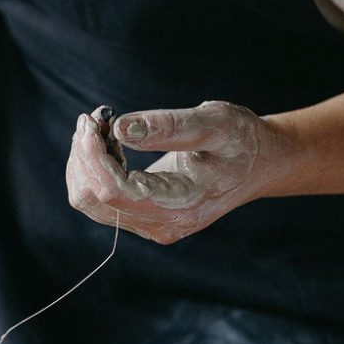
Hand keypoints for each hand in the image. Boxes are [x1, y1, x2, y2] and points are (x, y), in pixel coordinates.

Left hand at [66, 102, 293, 243]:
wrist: (259, 164)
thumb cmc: (241, 140)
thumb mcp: (215, 123)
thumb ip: (170, 127)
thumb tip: (120, 129)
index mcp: (181, 207)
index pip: (114, 191)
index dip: (92, 157)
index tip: (90, 121)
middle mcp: (161, 225)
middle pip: (94, 199)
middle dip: (83, 155)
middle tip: (94, 118)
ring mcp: (150, 225)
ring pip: (89, 201)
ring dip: (83, 161)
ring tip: (99, 127)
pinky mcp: (142, 217)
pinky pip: (98, 199)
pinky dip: (92, 168)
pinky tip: (107, 144)